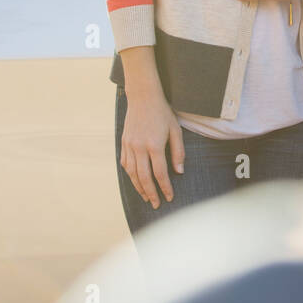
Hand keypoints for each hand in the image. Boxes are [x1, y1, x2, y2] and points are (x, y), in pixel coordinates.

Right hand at [119, 89, 184, 208]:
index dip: (165, 188)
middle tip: (156, 204)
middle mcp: (139, 147)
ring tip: (146, 197)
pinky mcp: (123, 142)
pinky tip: (136, 181)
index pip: (160, 174)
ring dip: (139, 187)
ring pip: (132, 173)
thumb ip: (178, 152)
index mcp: (154, 145)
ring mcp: (129, 145)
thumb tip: (179, 172)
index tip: (170, 197)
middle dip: (151, 193)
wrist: (143, 97)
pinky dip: (130, 175)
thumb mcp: (175, 130)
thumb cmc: (162, 113)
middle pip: (144, 178)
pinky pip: (125, 164)